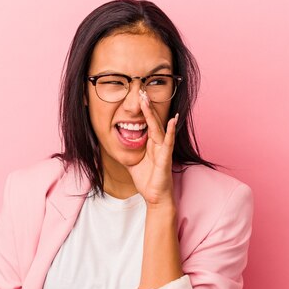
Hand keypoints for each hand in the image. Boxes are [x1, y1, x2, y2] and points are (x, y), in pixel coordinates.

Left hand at [123, 89, 178, 206]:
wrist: (155, 197)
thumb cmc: (147, 180)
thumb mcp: (132, 162)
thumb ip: (128, 151)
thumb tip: (117, 142)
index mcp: (151, 144)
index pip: (148, 123)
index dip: (144, 110)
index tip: (139, 96)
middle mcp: (158, 144)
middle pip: (153, 121)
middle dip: (148, 106)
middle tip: (142, 91)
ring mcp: (163, 151)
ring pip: (158, 128)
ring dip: (153, 114)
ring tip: (148, 100)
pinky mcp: (165, 160)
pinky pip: (167, 144)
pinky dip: (169, 132)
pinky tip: (171, 121)